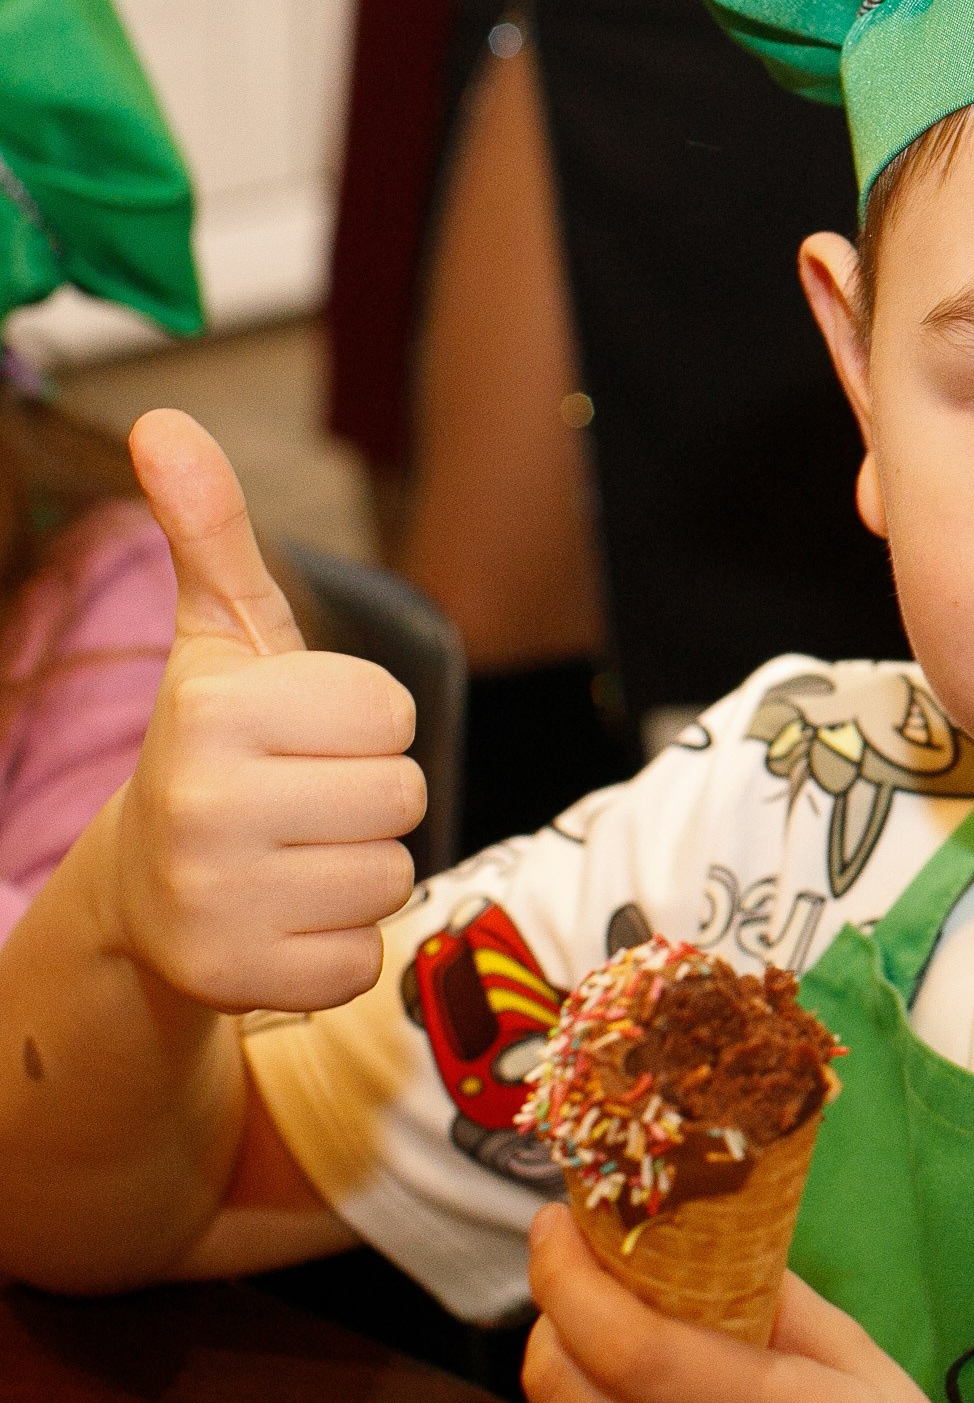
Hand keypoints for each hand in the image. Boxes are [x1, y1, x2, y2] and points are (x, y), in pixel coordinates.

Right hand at [106, 410, 423, 1011]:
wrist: (142, 891)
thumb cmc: (219, 748)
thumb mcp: (221, 640)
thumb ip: (209, 532)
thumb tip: (163, 419)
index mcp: (213, 714)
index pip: (394, 717)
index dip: (364, 725)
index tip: (301, 736)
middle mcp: (204, 808)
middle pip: (403, 796)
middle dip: (366, 797)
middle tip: (295, 803)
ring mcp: (217, 904)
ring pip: (394, 877)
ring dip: (357, 870)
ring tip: (287, 857)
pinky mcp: (241, 984)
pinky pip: (367, 956)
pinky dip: (339, 944)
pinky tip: (279, 919)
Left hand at [523, 1207, 973, 1402]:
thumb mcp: (869, 1375)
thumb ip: (782, 1301)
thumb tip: (705, 1233)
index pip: (627, 1344)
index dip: (568, 1276)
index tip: (555, 1222)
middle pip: (564, 1393)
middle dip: (549, 1316)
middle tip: (573, 1279)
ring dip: (562, 1388)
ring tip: (606, 1359)